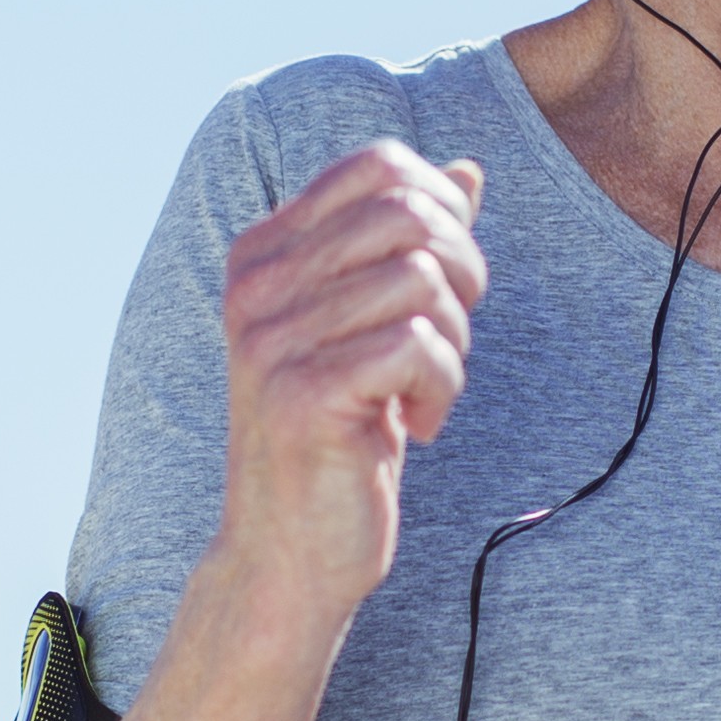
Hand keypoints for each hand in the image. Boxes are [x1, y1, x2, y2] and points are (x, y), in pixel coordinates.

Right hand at [215, 143, 488, 621]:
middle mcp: (256, 285)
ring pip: (421, 280)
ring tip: (424, 394)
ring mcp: (271, 339)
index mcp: (264, 253)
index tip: (443, 286)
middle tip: (448, 341)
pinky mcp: (303, 393)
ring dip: (453, 343)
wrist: (290, 554)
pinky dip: (443, 389)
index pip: (377, 167)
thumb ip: (409, 246)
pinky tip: (417, 429)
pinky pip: (418, 346)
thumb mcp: (372, 327)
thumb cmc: (341, 437)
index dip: (443, 213)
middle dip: (461, 273)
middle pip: (408, 214)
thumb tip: (465, 172)